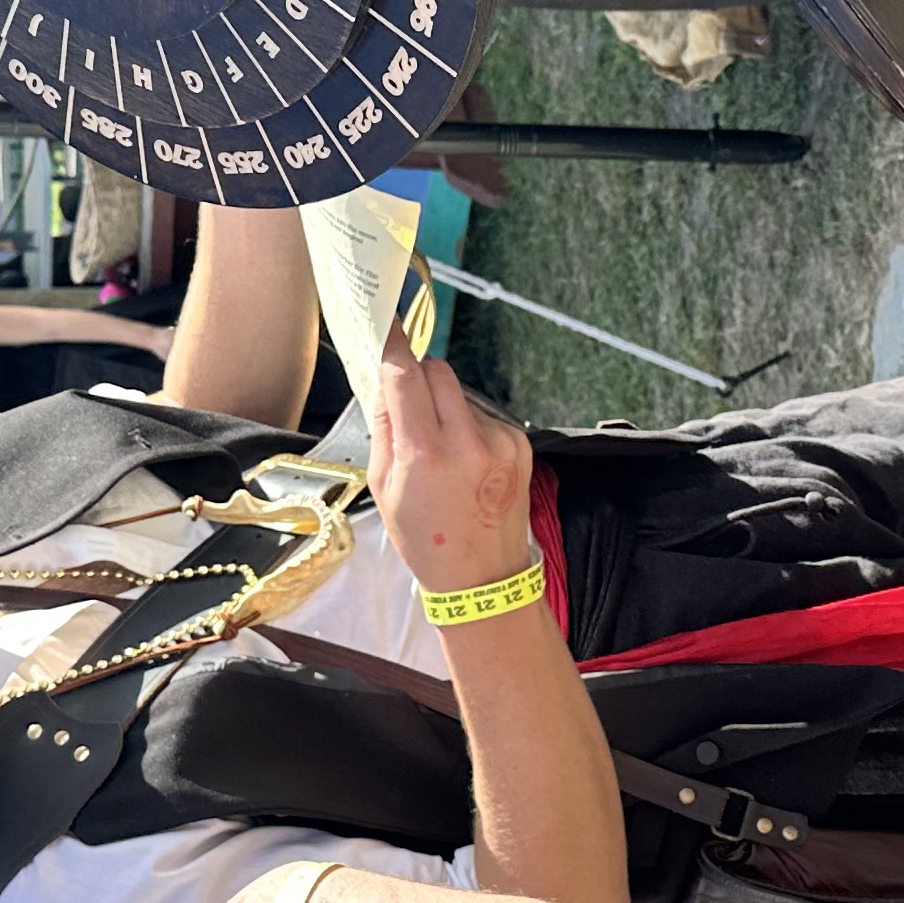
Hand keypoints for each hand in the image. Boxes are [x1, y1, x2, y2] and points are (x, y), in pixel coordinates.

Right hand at [369, 325, 534, 599]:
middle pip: (438, 371)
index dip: (392, 346)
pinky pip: (484, 414)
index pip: (406, 376)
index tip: (384, 323)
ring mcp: (500, 441)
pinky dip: (468, 426)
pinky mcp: (520, 444)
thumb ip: (384, 429)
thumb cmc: (425, 539)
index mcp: (426, 453)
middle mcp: (468, 441)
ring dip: (445, 406)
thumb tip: (384, 382)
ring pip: (462, 393)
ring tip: (440, 452)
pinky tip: (465, 462)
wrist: (482, 578)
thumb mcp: (382, 487)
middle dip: (418, 377)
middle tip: (407, 402)